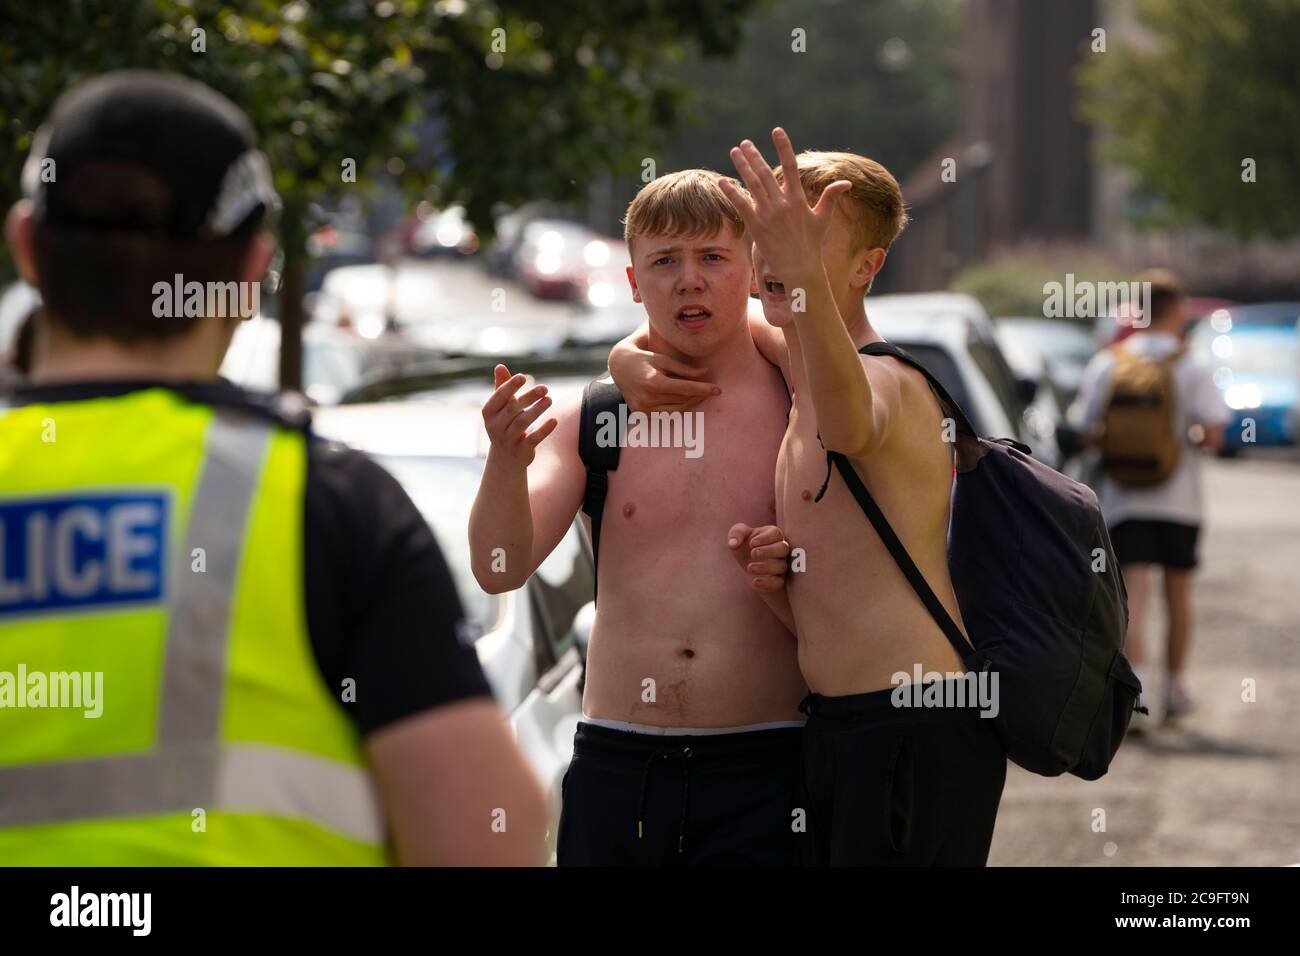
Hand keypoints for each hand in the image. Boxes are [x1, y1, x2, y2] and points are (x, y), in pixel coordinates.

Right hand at [481, 364, 556, 466]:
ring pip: (522, 423)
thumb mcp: (502, 407)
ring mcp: (507, 440)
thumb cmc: (505, 424)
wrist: (506, 458)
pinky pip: (533, 439)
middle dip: (528, 397)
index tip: (523, 377)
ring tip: (549, 399)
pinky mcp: (520, 451)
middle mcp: (495, 427)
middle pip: (512, 409)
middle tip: (544, 388)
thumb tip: (500, 366)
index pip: (498, 397)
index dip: (509, 387)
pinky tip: (554, 420)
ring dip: (537, 410)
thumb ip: (502, 387)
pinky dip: (544, 430)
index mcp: (489, 413)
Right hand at [609, 337, 718, 413]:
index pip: (684, 389)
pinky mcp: (641, 415)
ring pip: (676, 410)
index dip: (703, 389)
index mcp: (652, 382)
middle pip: (681, 400)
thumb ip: (684, 369)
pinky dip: (678, 409)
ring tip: (701, 395)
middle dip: (698, 395)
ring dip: (691, 404)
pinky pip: (666, 415)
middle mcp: (647, 399)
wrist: (620, 367)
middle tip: (711, 390)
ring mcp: (643, 409)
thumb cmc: (645, 359)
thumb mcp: (664, 359)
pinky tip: (687, 401)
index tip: (718, 389)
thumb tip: (706, 373)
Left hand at [717, 128, 848, 292]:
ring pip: (753, 184)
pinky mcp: (757, 226)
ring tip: (735, 152)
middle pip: (766, 172)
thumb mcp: (823, 218)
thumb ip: (831, 197)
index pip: (790, 165)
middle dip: (754, 155)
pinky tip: (722, 181)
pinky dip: (732, 192)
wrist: (801, 268)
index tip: (776, 130)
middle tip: (745, 143)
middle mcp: (782, 203)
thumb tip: (847, 182)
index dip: (783, 146)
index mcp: (798, 198)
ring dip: (743, 166)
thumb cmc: (812, 243)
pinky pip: (741, 205)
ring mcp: (768, 214)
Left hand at [727, 523, 791, 592]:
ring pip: (781, 566)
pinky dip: (767, 583)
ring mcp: (780, 565)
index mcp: (773, 535)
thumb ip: (736, 533)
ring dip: (765, 567)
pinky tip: (754, 581)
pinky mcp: (777, 580)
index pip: (776, 533)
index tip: (751, 543)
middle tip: (753, 553)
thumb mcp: (738, 534)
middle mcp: (780, 550)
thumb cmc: (745, 545)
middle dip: (768, 551)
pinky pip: (778, 583)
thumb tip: (733, 544)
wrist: (746, 564)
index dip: (765, 538)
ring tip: (749, 567)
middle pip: (783, 548)